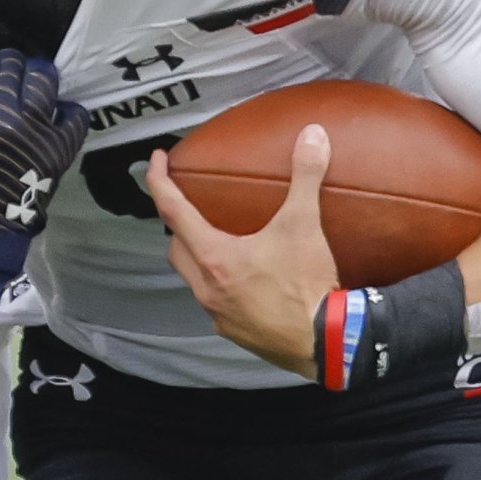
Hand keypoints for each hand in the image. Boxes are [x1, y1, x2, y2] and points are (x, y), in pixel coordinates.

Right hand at [0, 46, 88, 256]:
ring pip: (45, 80)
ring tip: (27, 85)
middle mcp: (5, 114)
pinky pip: (74, 115)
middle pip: (14, 64)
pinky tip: (53, 113)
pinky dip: (66, 109)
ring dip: (34, 76)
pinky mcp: (58, 151)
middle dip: (4, 63)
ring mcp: (36, 131)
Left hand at [146, 126, 340, 377]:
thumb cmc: (307, 287)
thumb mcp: (305, 225)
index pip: (173, 211)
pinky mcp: (233, 329)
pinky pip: (214, 301)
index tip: (156, 162)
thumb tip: (312, 137)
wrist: (325, 342)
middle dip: (177, 225)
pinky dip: (219, 284)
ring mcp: (216, 312)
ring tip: (219, 240)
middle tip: (192, 207)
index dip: (159, 182)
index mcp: (214, 257)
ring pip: (192, 277)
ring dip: (198, 256)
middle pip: (176, 248)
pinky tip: (243, 278)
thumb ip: (305, 177)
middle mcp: (206, 286)